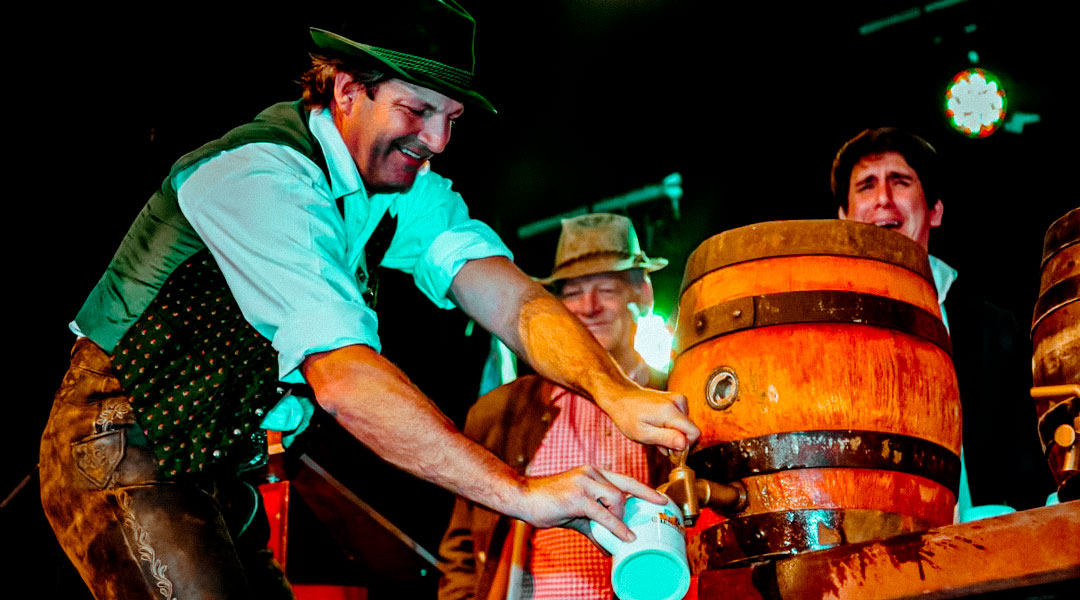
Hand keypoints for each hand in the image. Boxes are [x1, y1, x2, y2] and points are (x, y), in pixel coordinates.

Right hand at [516, 465, 667, 542]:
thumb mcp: (577, 513)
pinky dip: (617, 527)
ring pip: (617, 499)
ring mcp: (584, 483)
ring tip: (611, 530)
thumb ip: (595, 525)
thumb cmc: (548, 503)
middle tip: (641, 519)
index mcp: (593, 474)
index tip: (661, 499)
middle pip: (625, 488)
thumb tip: (608, 546)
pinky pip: (604, 514)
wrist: (523, 497)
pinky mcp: (577, 497)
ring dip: (619, 519)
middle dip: (636, 506)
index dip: (645, 490)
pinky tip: (625, 536)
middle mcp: (591, 474)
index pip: (625, 479)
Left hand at [600, 387, 699, 453]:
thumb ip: (666, 439)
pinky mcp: (677, 399)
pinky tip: (657, 425)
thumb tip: (684, 445)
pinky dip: (671, 426)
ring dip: (672, 433)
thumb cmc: (628, 416)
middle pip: (690, 430)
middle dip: (676, 440)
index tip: (670, 450)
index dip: (685, 446)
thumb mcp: (643, 434)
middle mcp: (678, 402)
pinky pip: (681, 419)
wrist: (621, 397)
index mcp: (670, 411)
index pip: (695, 433)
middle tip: (657, 441)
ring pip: (685, 426)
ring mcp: (678, 399)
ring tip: (654, 431)